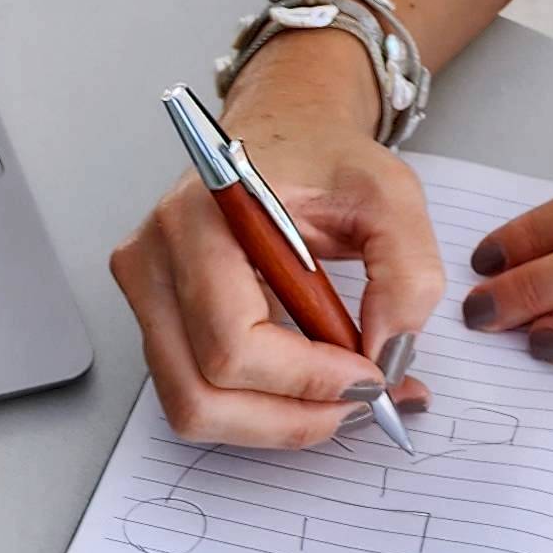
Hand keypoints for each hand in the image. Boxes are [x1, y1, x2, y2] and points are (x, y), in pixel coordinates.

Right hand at [110, 60, 442, 444]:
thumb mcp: (391, 196)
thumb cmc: (326, 159)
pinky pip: (195, 393)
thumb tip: (388, 357)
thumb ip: (408, 273)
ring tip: (340, 397)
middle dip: (293, 417)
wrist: (283, 130)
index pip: (232, 343)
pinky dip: (259, 410)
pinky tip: (311, 387)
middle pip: (200, 392)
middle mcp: (153, 260)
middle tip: (362, 400)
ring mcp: (145, 294)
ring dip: (275, 422)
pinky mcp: (156, 319)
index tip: (370, 376)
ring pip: (192, 408)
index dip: (307, 380)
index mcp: (199, 219)